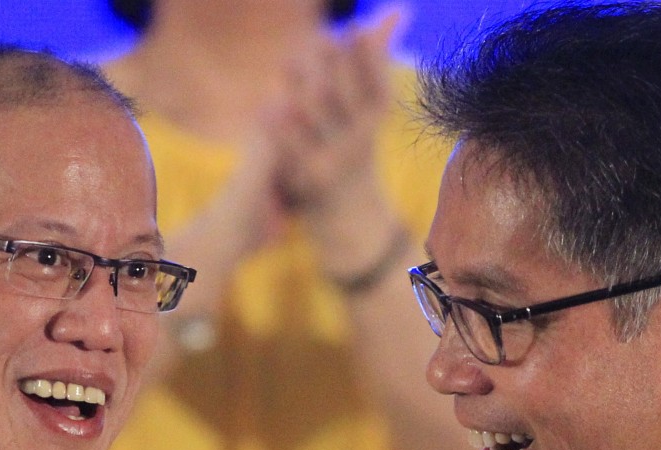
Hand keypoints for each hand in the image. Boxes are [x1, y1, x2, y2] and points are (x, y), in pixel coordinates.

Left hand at [275, 8, 403, 220]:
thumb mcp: (368, 109)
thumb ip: (374, 60)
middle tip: (318, 38)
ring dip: (305, 91)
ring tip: (290, 60)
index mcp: (375, 121)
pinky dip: (279, 131)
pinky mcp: (310, 181)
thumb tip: (396, 11)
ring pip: (319, 121)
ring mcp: (335, 160)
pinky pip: (292, 151)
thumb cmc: (355, 149)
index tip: (355, 30)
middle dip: (332, 66)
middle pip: (346, 96)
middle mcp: (360, 140)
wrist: (351, 217)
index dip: (368, 57)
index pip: (377, 85)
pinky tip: (264, 108)